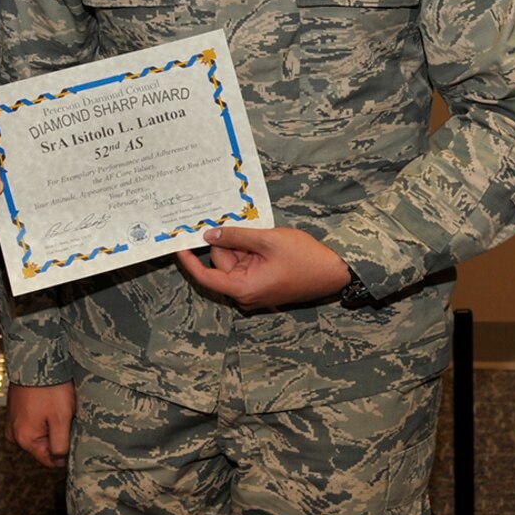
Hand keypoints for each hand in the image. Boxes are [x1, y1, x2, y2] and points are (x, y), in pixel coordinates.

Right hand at [7, 381, 74, 468]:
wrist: (36, 361)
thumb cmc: (50, 389)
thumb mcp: (61, 419)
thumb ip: (60, 444)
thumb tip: (60, 460)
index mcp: (25, 439)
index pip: (49, 461)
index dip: (65, 453)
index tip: (74, 437)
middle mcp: (14, 434)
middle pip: (44, 446)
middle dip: (58, 436)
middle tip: (67, 418)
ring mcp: (12, 422)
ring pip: (39, 433)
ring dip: (51, 426)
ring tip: (58, 409)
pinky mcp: (15, 411)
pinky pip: (32, 422)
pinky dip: (42, 416)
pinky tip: (50, 404)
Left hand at [176, 227, 351, 309]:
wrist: (336, 272)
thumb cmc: (306, 258)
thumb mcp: (268, 240)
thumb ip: (236, 236)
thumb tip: (209, 234)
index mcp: (244, 289)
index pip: (205, 277)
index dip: (189, 261)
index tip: (178, 245)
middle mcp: (246, 294)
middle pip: (222, 265)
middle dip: (227, 242)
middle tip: (233, 219)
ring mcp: (256, 291)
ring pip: (236, 263)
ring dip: (241, 245)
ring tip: (259, 231)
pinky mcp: (264, 285)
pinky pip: (248, 266)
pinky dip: (250, 251)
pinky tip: (261, 238)